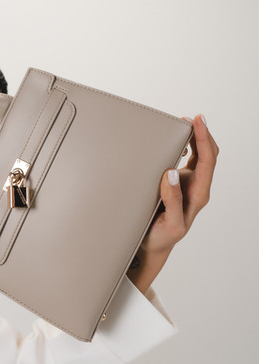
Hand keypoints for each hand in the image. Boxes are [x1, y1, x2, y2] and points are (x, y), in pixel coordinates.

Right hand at [128, 114, 218, 292]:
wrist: (153, 246)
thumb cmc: (160, 236)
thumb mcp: (170, 223)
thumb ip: (173, 200)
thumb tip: (172, 172)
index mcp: (198, 195)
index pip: (207, 161)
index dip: (204, 139)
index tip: (197, 121)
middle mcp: (197, 187)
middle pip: (209, 154)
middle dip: (202, 133)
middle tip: (190, 117)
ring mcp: (190, 185)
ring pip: (201, 155)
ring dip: (196, 137)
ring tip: (184, 122)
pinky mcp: (180, 184)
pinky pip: (189, 160)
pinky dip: (186, 146)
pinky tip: (179, 137)